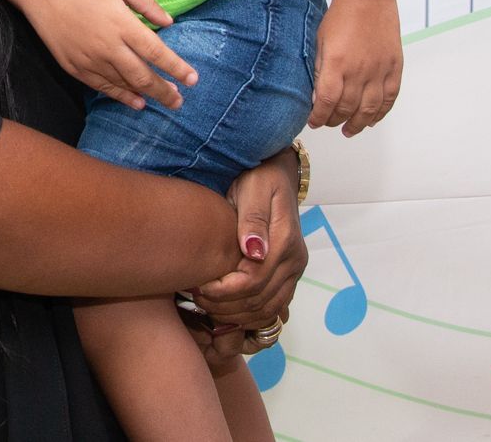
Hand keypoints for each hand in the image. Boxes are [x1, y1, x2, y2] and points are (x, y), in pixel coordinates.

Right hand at [13, 0, 197, 110]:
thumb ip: (147, 3)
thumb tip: (169, 23)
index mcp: (122, 24)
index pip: (156, 52)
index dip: (176, 68)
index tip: (193, 80)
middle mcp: (108, 46)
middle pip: (143, 76)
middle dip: (165, 91)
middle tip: (179, 101)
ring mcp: (90, 60)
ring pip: (124, 85)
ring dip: (147, 95)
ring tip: (163, 100)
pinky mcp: (75, 67)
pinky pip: (103, 87)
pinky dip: (122, 97)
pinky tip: (136, 101)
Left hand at [189, 148, 306, 336]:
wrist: (277, 175)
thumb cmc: (259, 178)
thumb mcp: (253, 187)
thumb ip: (253, 218)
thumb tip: (254, 252)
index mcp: (285, 241)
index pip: (254, 281)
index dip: (224, 291)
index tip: (198, 286)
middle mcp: (294, 261)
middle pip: (260, 301)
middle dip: (225, 306)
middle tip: (196, 298)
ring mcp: (294, 270)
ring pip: (267, 309)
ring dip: (236, 315)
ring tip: (207, 305)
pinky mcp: (289, 276)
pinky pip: (273, 307)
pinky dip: (249, 315)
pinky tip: (225, 308)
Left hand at [308, 0, 402, 135]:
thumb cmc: (340, 17)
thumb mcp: (320, 42)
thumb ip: (320, 71)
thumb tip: (318, 98)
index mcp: (337, 63)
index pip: (327, 102)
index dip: (319, 117)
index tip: (314, 122)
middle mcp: (359, 70)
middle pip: (347, 108)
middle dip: (335, 121)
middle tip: (329, 123)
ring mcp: (379, 69)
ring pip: (370, 109)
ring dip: (358, 124)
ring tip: (349, 130)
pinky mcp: (394, 66)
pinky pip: (390, 97)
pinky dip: (381, 113)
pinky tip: (372, 120)